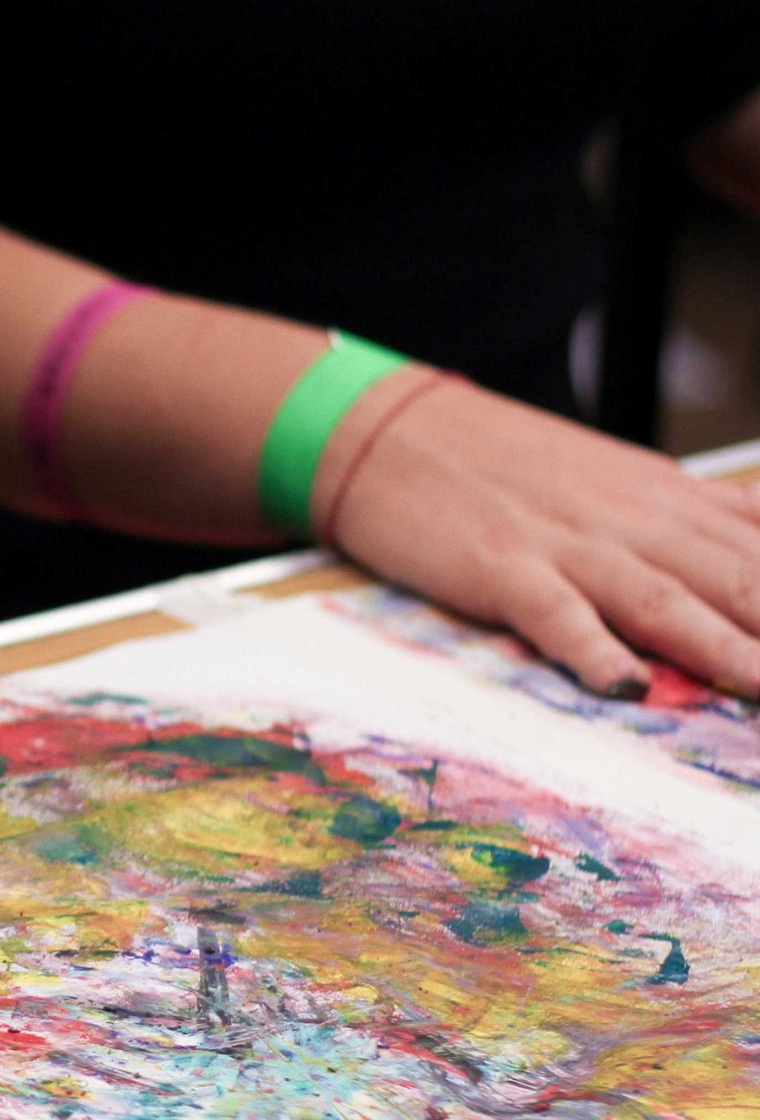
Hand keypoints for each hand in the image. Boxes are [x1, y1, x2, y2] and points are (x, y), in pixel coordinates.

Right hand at [324, 381, 759, 699]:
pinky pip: (555, 615)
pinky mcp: (502, 568)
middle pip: (740, 582)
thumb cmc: (507, 466)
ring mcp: (570, 545)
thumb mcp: (620, 484)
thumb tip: (758, 561)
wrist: (396, 432)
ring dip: (729, 652)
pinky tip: (622, 687)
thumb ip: (693, 527)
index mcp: (672, 501)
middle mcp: (637, 522)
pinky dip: (590, 650)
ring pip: (668, 603)